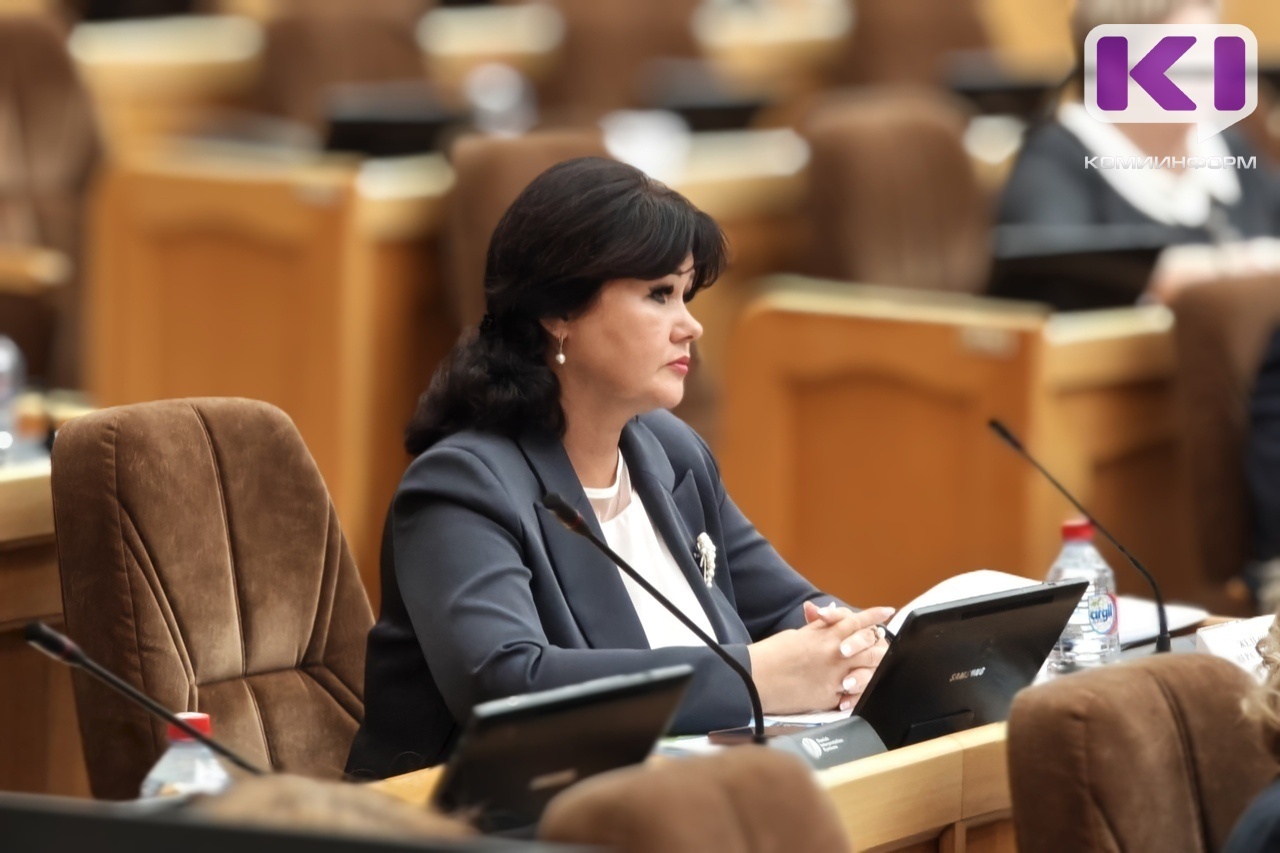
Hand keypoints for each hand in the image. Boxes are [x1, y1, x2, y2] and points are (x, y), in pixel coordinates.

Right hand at [746, 604, 893, 714]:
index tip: (887, 612)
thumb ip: (818, 630)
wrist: (756, 678)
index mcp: (826, 634)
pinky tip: (859, 690)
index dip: (875, 615)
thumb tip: (828, 622)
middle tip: (882, 644)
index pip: (858, 620)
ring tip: (874, 668)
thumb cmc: (771, 654)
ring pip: (868, 671)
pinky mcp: (830, 697)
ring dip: (872, 668)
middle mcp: (835, 654)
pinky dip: (856, 691)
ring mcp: (835, 677)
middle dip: (879, 643)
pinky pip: (853, 694)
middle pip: (870, 645)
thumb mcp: (797, 635)